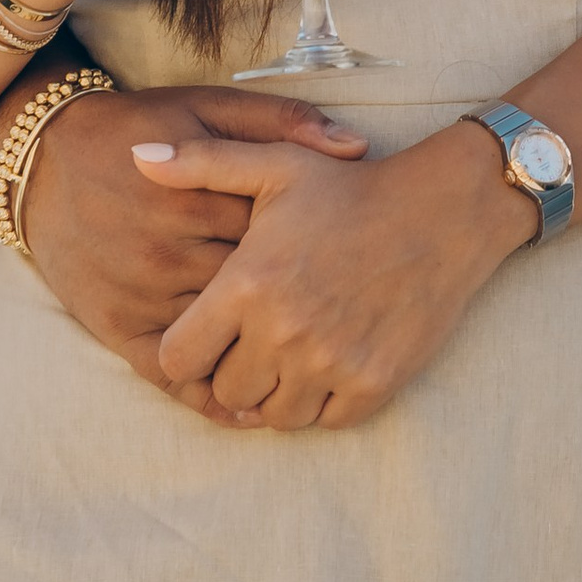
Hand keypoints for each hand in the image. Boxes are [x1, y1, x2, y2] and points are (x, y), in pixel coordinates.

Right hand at [15, 79, 367, 401]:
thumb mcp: (207, 108)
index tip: (348, 260)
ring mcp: (140, 294)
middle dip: (296, 307)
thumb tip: (356, 149)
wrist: (44, 158)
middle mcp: (165, 251)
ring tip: (313, 370)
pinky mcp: (115, 326)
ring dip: (264, 358)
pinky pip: (169, 374)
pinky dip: (209, 396)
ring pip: (216, 340)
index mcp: (193, 197)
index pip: (276, 237)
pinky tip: (249, 409)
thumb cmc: (135, 128)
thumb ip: (280, 122)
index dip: (317, 251)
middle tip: (340, 321)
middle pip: (252, 294)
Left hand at [147, 123, 533, 428]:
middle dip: (234, 371)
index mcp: (248, 285)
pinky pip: (325, 421)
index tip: (209, 333)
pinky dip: (324, 401)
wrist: (445, 211)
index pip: (178, 361)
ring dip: (277, 391)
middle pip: (226, 394)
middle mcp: (284, 333)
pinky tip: (331, 360)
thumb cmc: (351, 189)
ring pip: (273, 417)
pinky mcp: (374, 385)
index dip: (187, 351)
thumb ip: (200, 165)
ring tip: (294, 350)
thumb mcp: (275, 165)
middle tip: (259, 337)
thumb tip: (136, 159)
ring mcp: (331, 364)